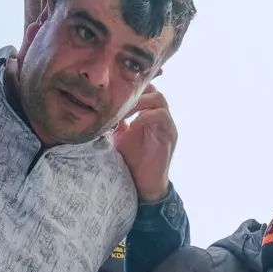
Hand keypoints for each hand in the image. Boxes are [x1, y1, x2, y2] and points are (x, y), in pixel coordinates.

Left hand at [111, 85, 176, 201]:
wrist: (142, 183)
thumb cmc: (131, 160)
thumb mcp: (119, 136)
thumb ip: (116, 120)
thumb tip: (102, 106)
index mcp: (148, 114)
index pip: (145, 90)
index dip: (132, 88)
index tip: (113, 93)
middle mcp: (159, 116)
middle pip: (153, 90)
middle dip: (135, 93)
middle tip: (118, 102)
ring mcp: (166, 124)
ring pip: (160, 99)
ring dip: (140, 102)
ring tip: (125, 113)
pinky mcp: (170, 135)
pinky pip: (162, 116)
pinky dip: (146, 117)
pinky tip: (133, 125)